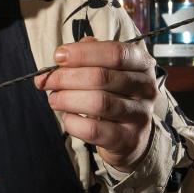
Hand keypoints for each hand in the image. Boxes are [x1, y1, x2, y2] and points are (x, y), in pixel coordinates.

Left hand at [34, 37, 158, 172]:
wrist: (130, 136)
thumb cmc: (113, 94)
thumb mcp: (107, 70)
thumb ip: (85, 58)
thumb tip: (60, 58)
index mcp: (142, 64)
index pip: (115, 53)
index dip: (83, 53)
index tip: (58, 56)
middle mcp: (146, 88)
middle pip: (102, 77)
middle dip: (67, 77)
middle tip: (47, 81)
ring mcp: (139, 115)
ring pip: (98, 103)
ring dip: (67, 99)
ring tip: (54, 99)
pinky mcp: (127, 139)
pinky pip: (93, 129)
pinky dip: (73, 122)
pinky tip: (68, 117)